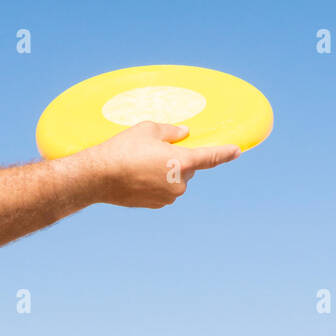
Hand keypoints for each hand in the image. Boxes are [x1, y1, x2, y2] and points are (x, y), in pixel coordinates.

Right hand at [77, 121, 240, 208]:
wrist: (98, 177)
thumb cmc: (123, 149)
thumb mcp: (148, 130)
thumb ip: (171, 132)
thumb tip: (184, 133)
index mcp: (181, 163)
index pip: (210, 157)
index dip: (225, 152)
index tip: (237, 150)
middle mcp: (179, 183)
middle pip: (188, 167)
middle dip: (177, 158)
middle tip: (154, 150)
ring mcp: (168, 197)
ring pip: (175, 180)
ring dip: (166, 171)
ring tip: (140, 163)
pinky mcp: (156, 205)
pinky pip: (164, 190)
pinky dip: (156, 182)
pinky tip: (137, 175)